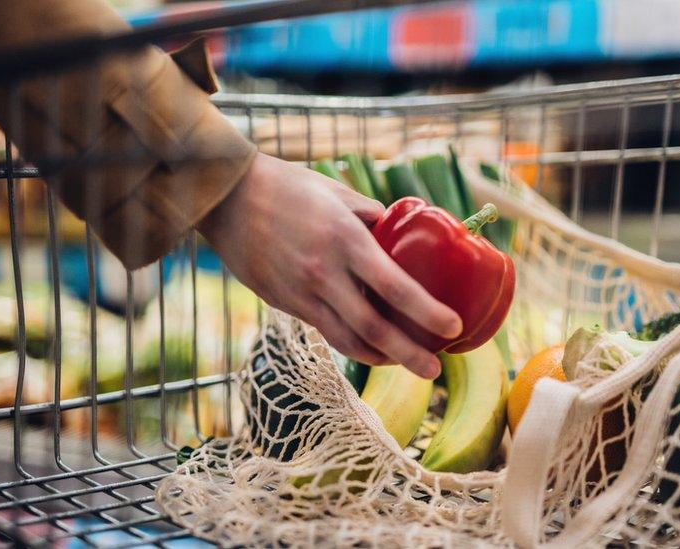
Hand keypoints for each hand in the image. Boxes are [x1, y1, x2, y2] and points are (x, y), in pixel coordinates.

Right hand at [197, 153, 460, 377]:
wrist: (226, 197)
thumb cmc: (288, 186)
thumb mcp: (338, 192)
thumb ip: (371, 217)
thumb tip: (399, 234)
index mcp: (345, 240)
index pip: (395, 286)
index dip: (427, 312)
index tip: (453, 326)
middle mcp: (325, 273)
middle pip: (374, 328)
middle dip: (409, 355)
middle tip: (435, 371)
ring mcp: (302, 293)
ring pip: (347, 340)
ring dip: (381, 358)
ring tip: (407, 363)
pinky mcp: (284, 303)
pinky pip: (325, 331)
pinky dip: (353, 344)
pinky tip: (372, 348)